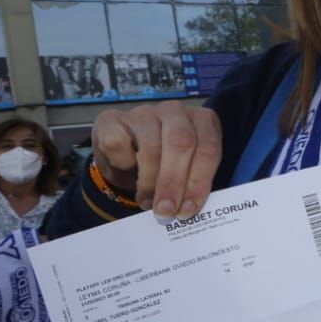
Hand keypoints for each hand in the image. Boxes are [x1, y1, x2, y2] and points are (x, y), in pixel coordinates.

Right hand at [91, 101, 221, 218]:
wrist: (126, 154)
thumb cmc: (164, 164)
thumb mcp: (186, 171)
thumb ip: (193, 183)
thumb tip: (188, 208)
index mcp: (203, 121)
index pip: (208, 149)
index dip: (199, 182)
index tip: (188, 209)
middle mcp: (176, 111)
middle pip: (181, 143)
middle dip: (174, 182)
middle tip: (166, 210)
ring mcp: (144, 112)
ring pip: (151, 146)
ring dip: (149, 181)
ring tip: (147, 201)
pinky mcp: (113, 119)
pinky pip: (118, 143)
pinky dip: (123, 163)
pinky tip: (127, 172)